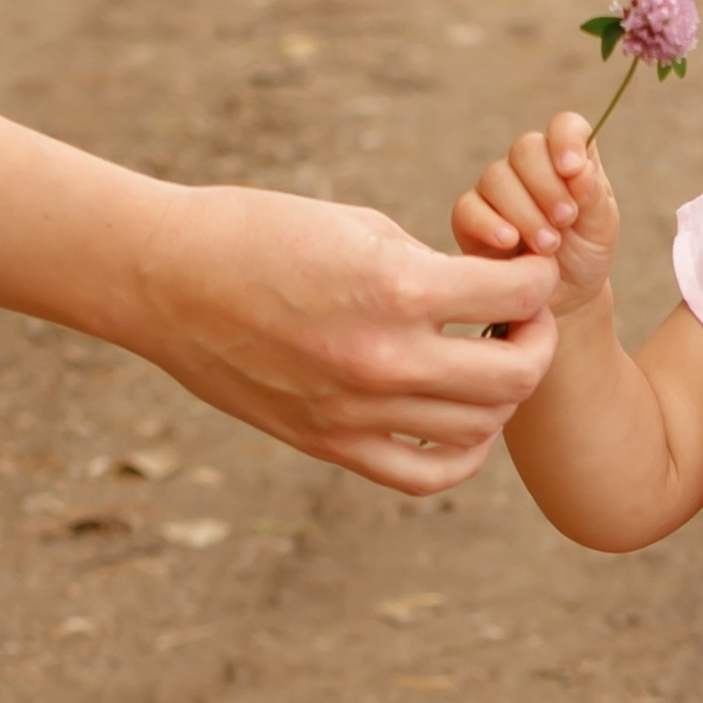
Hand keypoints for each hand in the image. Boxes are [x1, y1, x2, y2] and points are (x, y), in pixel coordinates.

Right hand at [131, 186, 558, 491]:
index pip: (518, 294)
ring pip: (481, 428)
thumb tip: (491, 297)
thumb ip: (434, 269)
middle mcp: (384, 360)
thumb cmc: (259, 233)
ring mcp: (358, 412)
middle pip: (514, 376)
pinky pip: (427, 476)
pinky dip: (463, 455)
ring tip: (485, 362)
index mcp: (395, 288)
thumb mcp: (359, 226)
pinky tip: (463, 422)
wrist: (165, 278)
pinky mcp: (331, 445)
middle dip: (535, 343)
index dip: (536, 278)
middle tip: (522, 322)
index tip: (526, 271)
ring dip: (501, 396)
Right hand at [452, 110, 618, 314]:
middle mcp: (529, 167)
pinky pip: (469, 208)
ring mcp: (496, 189)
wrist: (563, 297)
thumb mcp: (601, 226)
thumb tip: (579, 169)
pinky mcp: (470, 217)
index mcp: (566, 159)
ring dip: (525, 213)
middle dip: (547, 186)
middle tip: (565, 221)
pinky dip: (489, 224)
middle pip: (525, 148)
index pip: (564, 127)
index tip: (572, 170)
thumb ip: (593, 195)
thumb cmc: (585, 253)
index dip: (566, 140)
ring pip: (497, 177)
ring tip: (548, 247)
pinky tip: (509, 242)